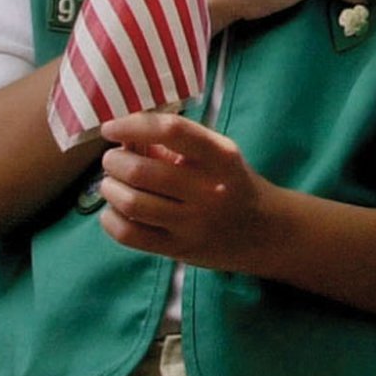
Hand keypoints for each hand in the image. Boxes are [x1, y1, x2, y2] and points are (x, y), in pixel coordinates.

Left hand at [96, 112, 276, 273]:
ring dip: (110, 189)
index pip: (172, 131)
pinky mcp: (180, 249)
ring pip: (132, 203)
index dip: (134, 126)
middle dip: (115, 161)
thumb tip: (123, 137)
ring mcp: (194, 223)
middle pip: (142, 171)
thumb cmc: (233, 183)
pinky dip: (111, 219)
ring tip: (111, 183)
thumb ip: (175, 144)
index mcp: (221, 157)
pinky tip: (114, 210)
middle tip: (112, 160)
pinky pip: (130, 235)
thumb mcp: (217, 155)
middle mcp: (210, 190)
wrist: (265, 231)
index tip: (111, 128)